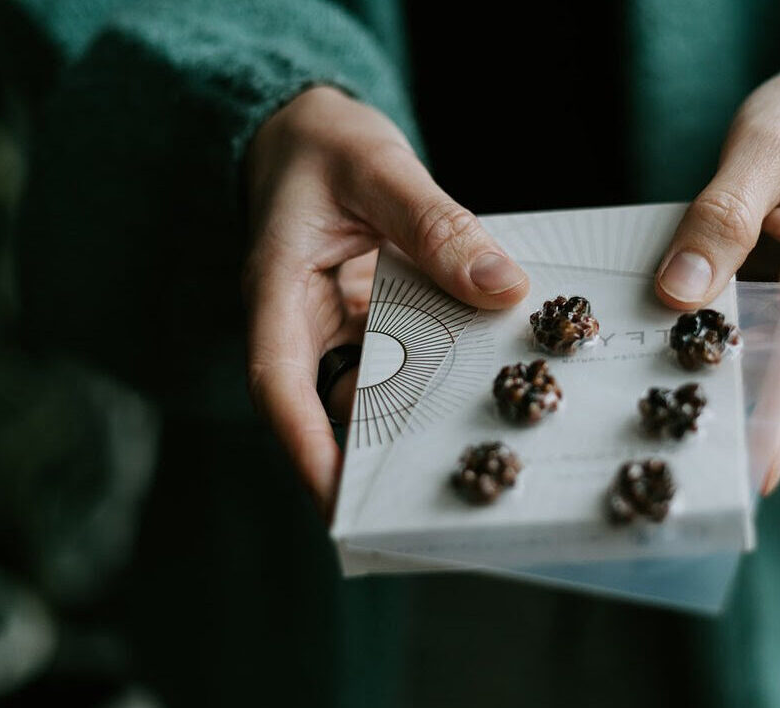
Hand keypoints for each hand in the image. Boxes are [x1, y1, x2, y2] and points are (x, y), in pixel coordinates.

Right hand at [243, 87, 528, 517]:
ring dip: (415, 410)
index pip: (278, 384)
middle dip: (374, 452)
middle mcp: (301, 323)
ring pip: (371, 389)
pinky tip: (478, 369)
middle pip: (330, 406)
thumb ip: (437, 225)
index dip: (305, 447)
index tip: (338, 502)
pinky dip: (435, 366)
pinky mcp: (366, 321)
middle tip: (428, 491)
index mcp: (277, 292)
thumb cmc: (324, 145)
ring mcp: (334, 327)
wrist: (305, 133)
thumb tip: (502, 289)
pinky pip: (399, 358)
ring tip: (470, 436)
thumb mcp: (379, 169)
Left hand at [655, 30, 779, 493]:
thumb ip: (724, 217)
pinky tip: (668, 366)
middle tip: (686, 469)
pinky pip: (748, 331)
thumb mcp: (766, 147)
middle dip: (742, 423)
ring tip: (670, 435)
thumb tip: (680, 292)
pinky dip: (714, 350)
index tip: (752, 470)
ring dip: (725, 393)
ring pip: (763, 359)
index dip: (779, 418)